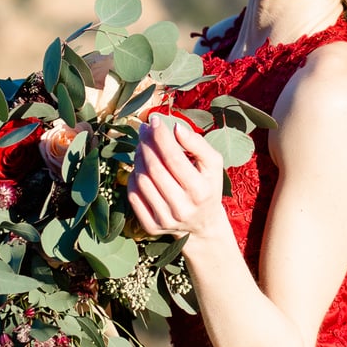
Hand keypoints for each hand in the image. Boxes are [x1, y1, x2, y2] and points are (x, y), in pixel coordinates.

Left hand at [127, 114, 224, 238]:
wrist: (203, 223)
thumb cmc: (208, 185)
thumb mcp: (213, 164)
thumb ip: (198, 144)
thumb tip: (176, 127)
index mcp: (201, 191)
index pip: (173, 159)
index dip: (161, 137)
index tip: (154, 120)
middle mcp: (183, 208)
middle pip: (155, 169)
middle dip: (147, 144)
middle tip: (144, 130)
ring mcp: (165, 219)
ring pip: (142, 180)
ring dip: (139, 158)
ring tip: (143, 147)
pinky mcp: (150, 226)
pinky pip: (133, 195)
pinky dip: (133, 177)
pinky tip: (141, 167)